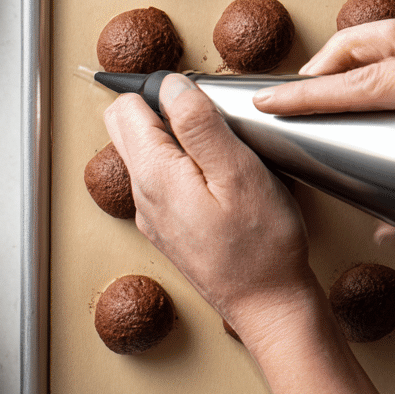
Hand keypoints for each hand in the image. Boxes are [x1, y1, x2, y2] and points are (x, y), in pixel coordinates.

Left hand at [103, 73, 323, 348]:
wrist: (269, 308)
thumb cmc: (261, 246)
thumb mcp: (237, 172)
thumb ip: (199, 123)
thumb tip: (171, 85)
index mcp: (153, 175)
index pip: (125, 106)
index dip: (162, 91)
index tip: (200, 103)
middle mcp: (142, 195)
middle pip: (128, 127)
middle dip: (162, 111)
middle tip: (212, 126)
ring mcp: (152, 214)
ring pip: (147, 153)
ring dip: (178, 141)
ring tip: (223, 155)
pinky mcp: (168, 227)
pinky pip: (163, 180)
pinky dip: (186, 168)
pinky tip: (222, 183)